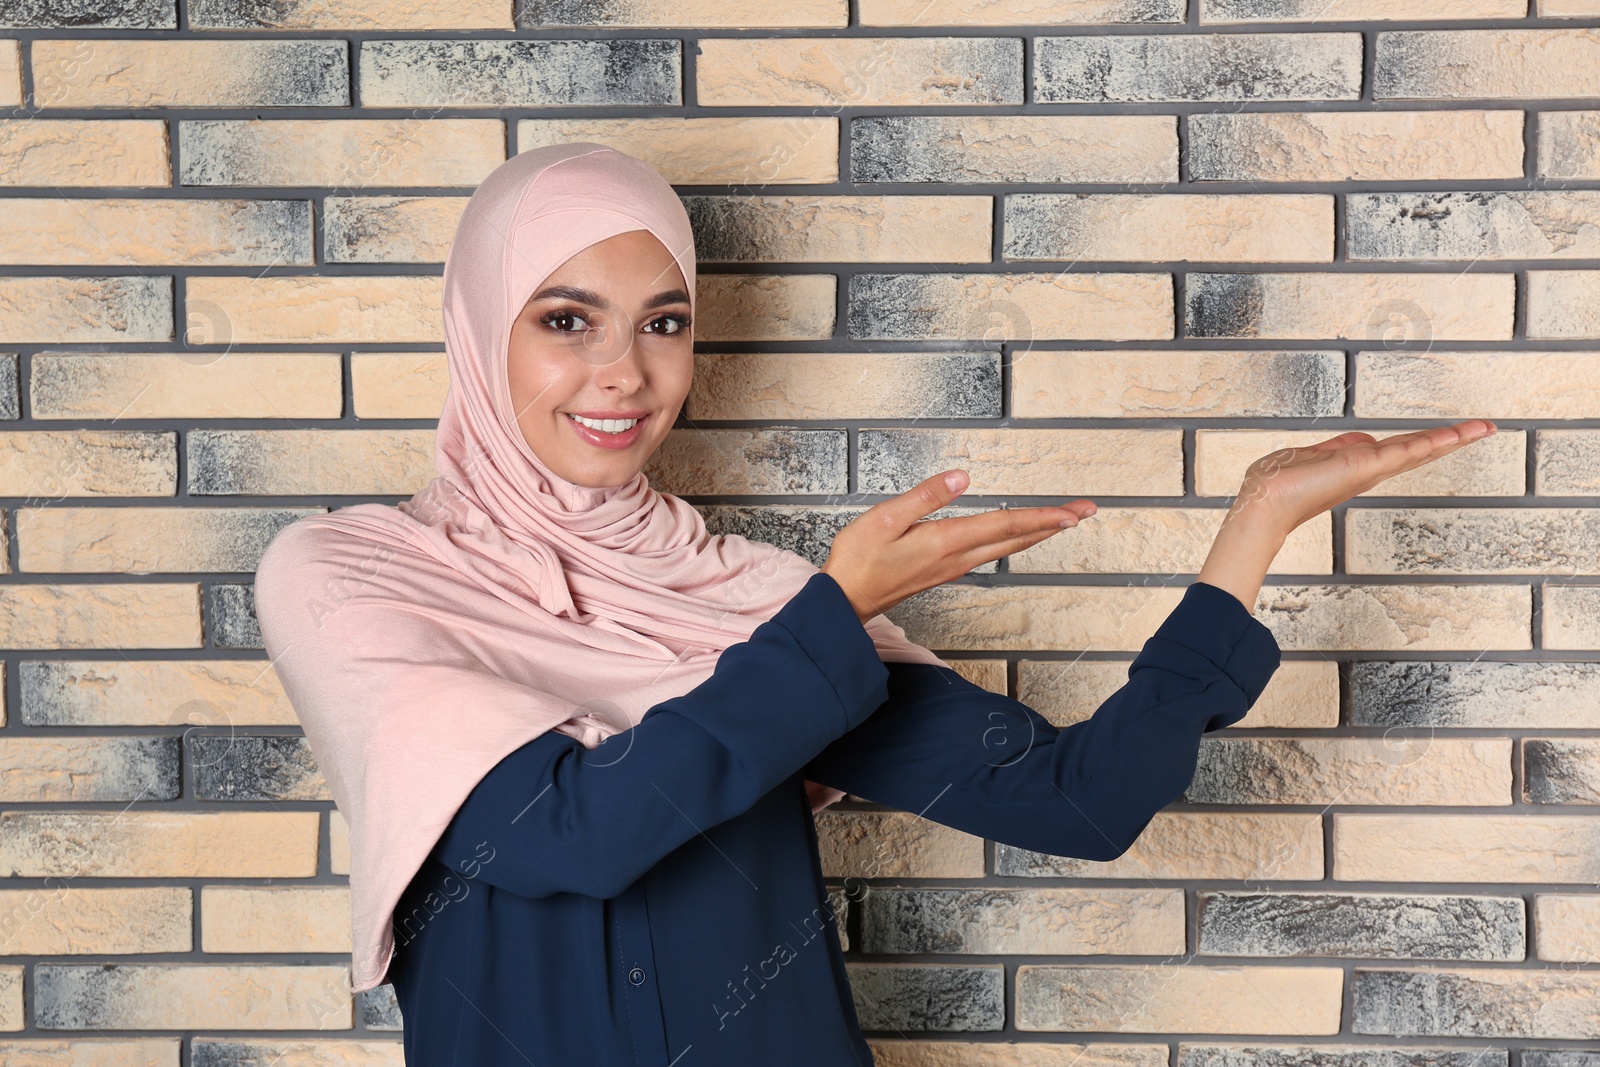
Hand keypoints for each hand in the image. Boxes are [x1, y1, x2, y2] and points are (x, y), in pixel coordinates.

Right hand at [821, 470, 1096, 622]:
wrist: (845, 600)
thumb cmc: (859, 561)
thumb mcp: (885, 519)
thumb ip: (925, 496)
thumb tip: (961, 478)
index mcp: (945, 541)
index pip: (1004, 525)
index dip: (1042, 517)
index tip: (1073, 512)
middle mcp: (957, 557)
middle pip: (1016, 539)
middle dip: (1053, 524)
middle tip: (1086, 511)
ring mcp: (953, 566)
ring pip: (1007, 548)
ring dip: (1038, 533)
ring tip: (1063, 521)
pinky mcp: (944, 569)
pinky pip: (992, 553)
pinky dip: (1014, 541)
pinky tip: (1018, 536)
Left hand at [1196, 419, 1499, 612]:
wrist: (1264, 505)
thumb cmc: (1276, 485)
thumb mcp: (1308, 457)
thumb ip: (1335, 448)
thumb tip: (1362, 440)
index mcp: (1354, 467)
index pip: (1396, 451)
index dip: (1422, 443)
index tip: (1447, 435)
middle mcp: (1368, 471)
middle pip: (1416, 450)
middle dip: (1449, 440)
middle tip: (1482, 429)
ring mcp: (1371, 470)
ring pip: (1418, 449)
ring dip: (1452, 438)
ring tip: (1483, 427)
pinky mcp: (1367, 467)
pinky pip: (1407, 450)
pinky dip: (1434, 441)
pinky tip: (1459, 434)